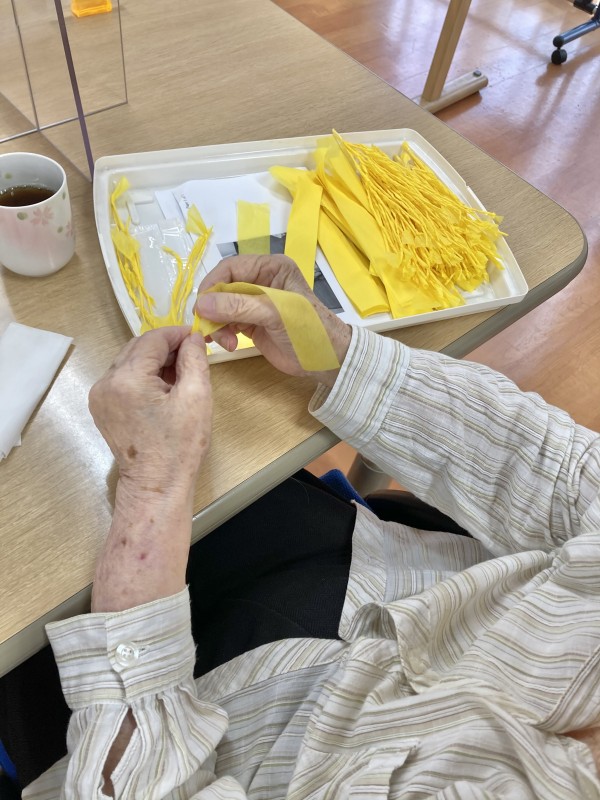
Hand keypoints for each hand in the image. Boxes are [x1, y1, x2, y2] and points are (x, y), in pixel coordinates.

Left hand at [89, 327, 211, 495]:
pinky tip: (162, 389)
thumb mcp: (196, 397)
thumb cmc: (180, 446)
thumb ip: (194, 359)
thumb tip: (193, 337)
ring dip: (154, 361)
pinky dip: (143, 376)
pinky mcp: (101, 407)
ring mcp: (99, 396)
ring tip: (179, 375)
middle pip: (138, 347)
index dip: (177, 334)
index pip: (152, 339)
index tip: (198, 337)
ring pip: (129, 361)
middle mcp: (106, 382)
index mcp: (127, 379)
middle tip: (192, 356)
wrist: (156, 485)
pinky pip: (123, 378)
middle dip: (165, 347)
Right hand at [195, 255, 350, 385]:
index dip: (213, 285)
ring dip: (217, 324)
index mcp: (271, 268)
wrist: (326, 360)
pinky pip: (227, 322)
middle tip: (209, 329)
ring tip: (225, 342)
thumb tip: (201, 304)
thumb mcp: (275, 314)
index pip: (231, 268)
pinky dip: (221, 332)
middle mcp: (261, 281)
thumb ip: (239, 306)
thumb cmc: (308, 330)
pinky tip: (225, 344)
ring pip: (221, 307)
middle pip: (222, 288)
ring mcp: (255, 303)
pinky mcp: (251, 323)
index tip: (201, 306)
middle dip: (214, 308)